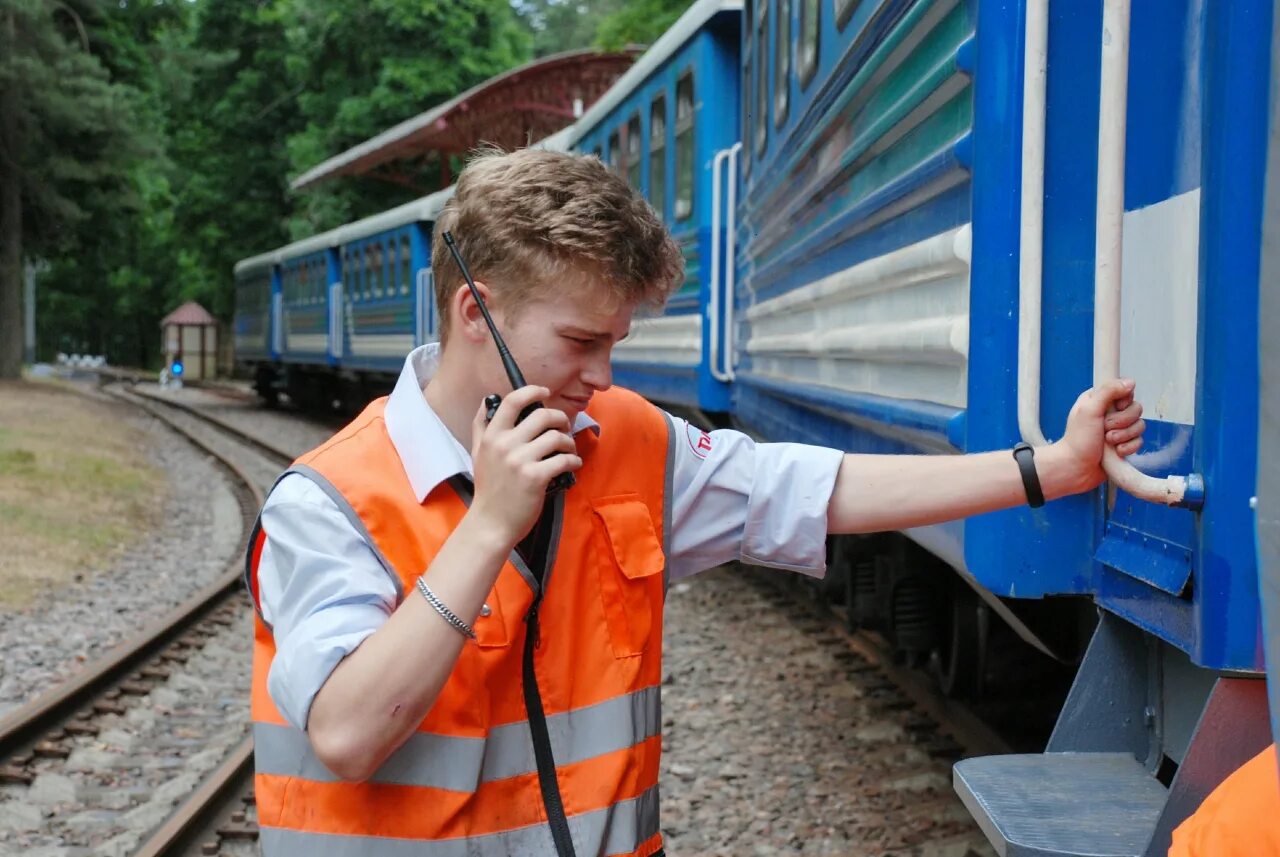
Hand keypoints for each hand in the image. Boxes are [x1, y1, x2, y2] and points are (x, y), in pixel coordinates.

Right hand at [466, 385, 581, 546]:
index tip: (544, 393)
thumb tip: (488, 399)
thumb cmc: (488, 489)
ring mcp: (520, 461)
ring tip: (569, 451)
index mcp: (492, 436)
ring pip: (557, 437)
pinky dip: (574, 461)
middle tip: (564, 428)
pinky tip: (573, 465)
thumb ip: (482, 426)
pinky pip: (564, 459)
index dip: (532, 391)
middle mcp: (505, 444)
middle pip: (543, 415)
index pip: (513, 401)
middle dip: (560, 419)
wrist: (491, 523)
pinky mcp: (536, 477)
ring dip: (569, 442)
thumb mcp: (477, 453)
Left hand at [1049, 378, 1144, 493]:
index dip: (1124, 401)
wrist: (1076, 469)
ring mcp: (1117, 430)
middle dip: (1122, 422)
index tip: (1115, 408)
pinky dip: (1129, 447)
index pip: (1125, 391)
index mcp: (1099, 400)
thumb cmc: (1077, 440)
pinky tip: (1116, 452)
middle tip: (1105, 429)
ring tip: (1108, 442)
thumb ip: (1108, 391)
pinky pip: (1139, 441)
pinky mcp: (1123, 444)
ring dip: (1125, 436)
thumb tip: (1130, 382)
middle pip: (1136, 409)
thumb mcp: (1089, 409)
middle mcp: (1109, 413)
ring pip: (1140, 426)